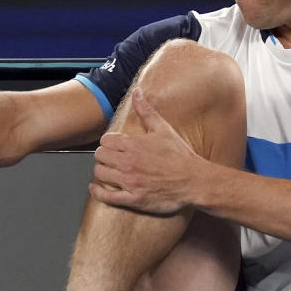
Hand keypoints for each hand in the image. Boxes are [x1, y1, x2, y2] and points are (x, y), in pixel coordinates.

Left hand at [89, 88, 200, 214]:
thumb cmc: (180, 156)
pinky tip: (96, 188)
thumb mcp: (163, 129)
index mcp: (134, 145)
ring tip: (108, 170)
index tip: (113, 145)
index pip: (105, 140)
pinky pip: (107, 196)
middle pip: (100, 156)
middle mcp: (129, 163)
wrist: (194, 181)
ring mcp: (130, 182)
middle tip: (110, 158)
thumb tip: (136, 92)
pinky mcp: (133, 199)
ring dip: (101, 171)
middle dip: (103, 155)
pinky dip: (98, 192)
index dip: (108, 142)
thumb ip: (146, 110)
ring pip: (100, 173)